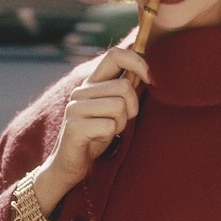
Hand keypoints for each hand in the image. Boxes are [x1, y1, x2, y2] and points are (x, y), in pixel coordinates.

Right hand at [38, 46, 150, 190]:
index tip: (152, 79)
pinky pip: (109, 125)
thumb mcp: (113, 110)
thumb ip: (124, 91)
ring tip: (106, 131)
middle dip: (132, 108)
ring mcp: (75, 107)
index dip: (138, 62)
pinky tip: (97, 140)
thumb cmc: (96, 136)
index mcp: (91, 83)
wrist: (69, 164)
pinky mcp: (74, 125)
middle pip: (124, 87)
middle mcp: (81, 91)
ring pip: (119, 106)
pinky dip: (110, 135)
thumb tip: (149, 72)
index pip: (114, 55)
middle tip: (119, 122)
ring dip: (120, 124)